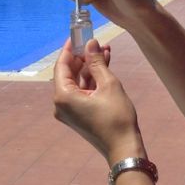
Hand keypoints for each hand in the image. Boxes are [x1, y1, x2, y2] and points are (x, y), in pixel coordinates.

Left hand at [53, 39, 144, 164]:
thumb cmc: (116, 117)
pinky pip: (82, 92)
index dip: (70, 49)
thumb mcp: (108, 84)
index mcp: (63, 96)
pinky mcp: (78, 115)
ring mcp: (69, 111)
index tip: (78, 36)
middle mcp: (61, 104)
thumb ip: (97, 62)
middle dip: (83, 57)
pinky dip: (92, 80)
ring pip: (77, 82)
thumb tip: (91, 43)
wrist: (124, 148)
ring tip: (105, 51)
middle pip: (69, 73)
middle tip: (96, 42)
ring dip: (90, 67)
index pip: (62, 66)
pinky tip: (105, 66)